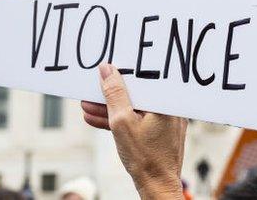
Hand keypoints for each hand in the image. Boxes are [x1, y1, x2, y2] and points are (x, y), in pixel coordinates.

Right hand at [81, 63, 186, 199]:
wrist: (157, 187)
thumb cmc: (144, 157)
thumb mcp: (122, 122)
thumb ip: (114, 94)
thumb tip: (107, 70)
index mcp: (167, 101)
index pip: (144, 77)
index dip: (122, 73)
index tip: (105, 70)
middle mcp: (170, 107)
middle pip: (137, 92)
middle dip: (111, 93)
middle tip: (91, 89)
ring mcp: (165, 120)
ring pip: (135, 107)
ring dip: (111, 108)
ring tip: (87, 106)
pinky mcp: (159, 131)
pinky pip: (138, 119)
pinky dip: (120, 120)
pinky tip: (96, 119)